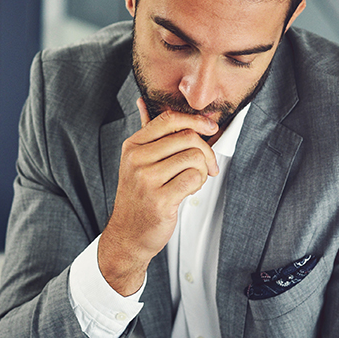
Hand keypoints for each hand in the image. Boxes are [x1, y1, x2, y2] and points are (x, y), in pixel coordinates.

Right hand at [98, 100, 218, 294]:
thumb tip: (143, 102)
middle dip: (206, 151)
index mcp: (133, 146)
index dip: (195, 120)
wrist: (128, 234)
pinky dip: (198, 184)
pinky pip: (194, 179)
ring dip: (202, 170)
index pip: (169, 119)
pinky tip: (187, 190)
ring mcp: (146, 179)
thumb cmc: (138, 197)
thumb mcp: (136, 162)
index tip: (210, 128)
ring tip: (193, 180)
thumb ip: (147, 134)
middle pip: (187, 137)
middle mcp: (136, 160)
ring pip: (194, 158)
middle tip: (207, 165)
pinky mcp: (160, 199)